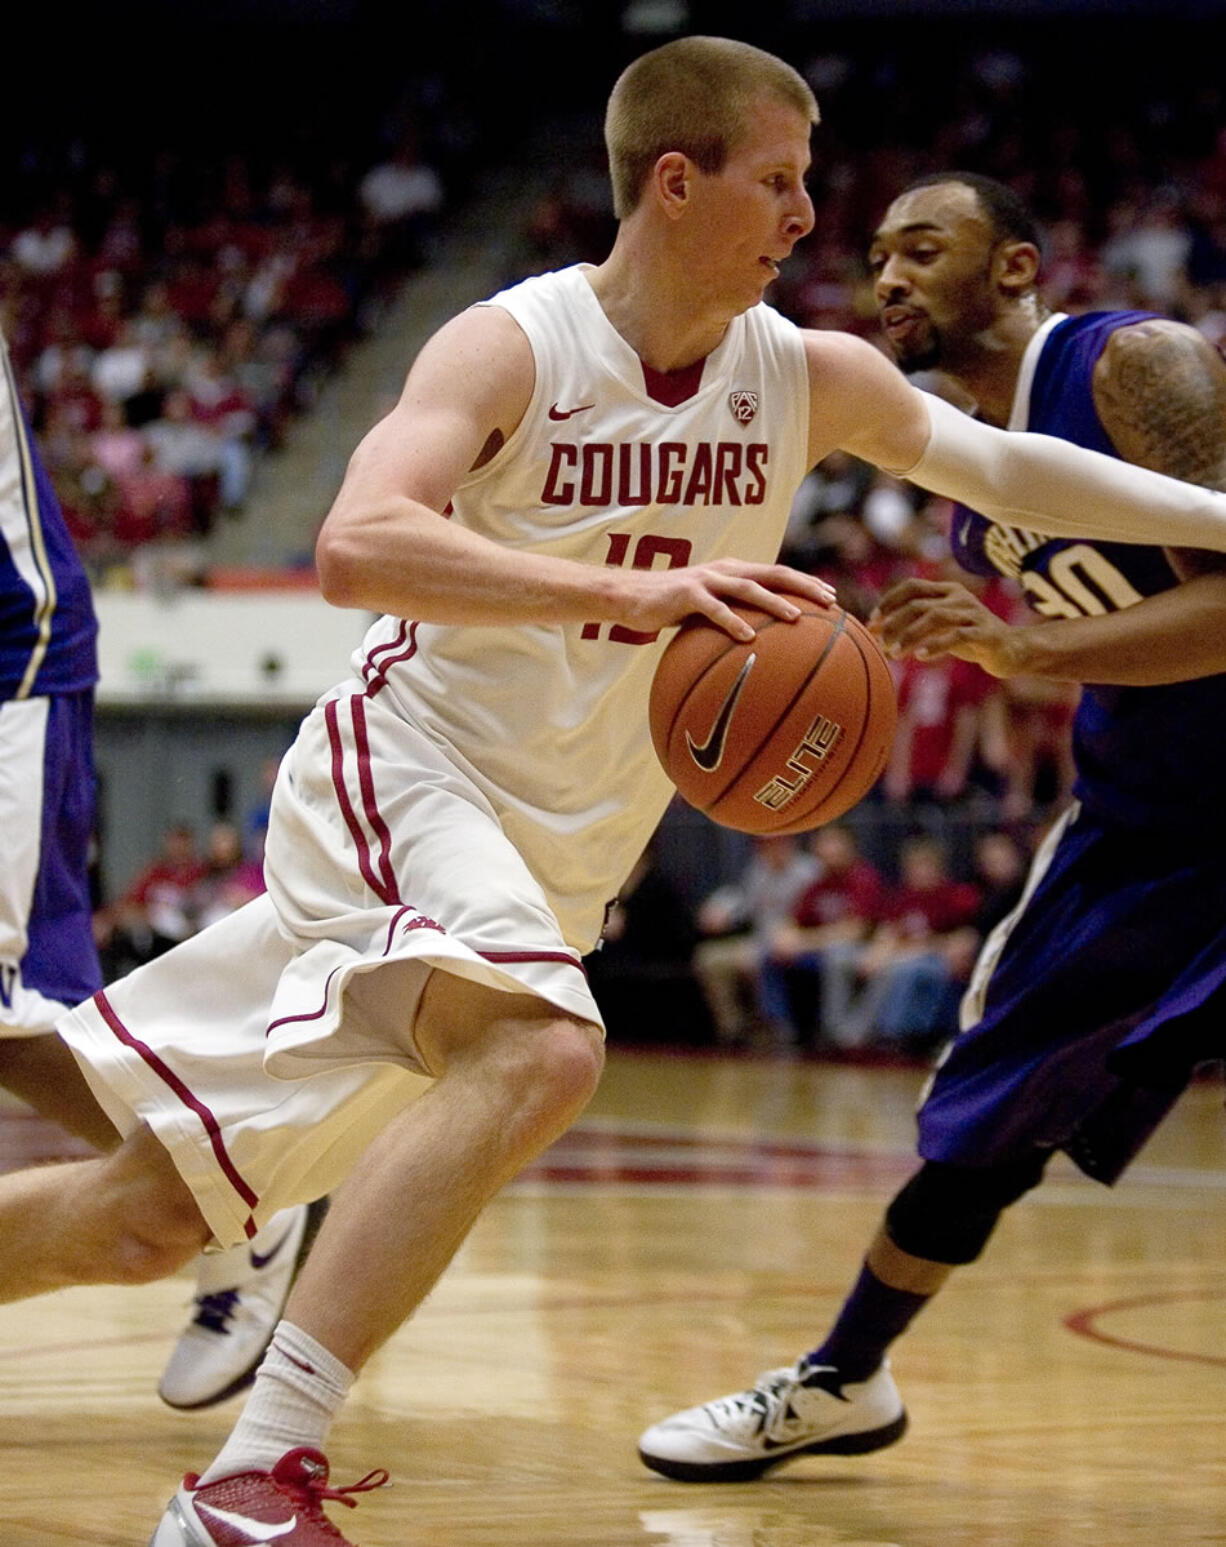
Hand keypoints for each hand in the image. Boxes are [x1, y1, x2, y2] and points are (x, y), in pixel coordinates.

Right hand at [617, 559, 835, 641]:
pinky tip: (748, 638)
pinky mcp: (686, 594)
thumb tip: (759, 644)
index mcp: (734, 572)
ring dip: (774, 602)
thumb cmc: (670, 607)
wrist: (630, 596)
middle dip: (804, 586)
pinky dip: (733, 622)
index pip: (778, 573)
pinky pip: (714, 609)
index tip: (832, 597)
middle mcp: (725, 571)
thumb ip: (731, 616)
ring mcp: (706, 580)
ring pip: (748, 588)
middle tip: (829, 602)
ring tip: (796, 618)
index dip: (806, 583)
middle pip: (773, 574)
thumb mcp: (706, 610)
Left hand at [869, 577, 1023, 676]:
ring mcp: (973, 613)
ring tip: (894, 653)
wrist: (1010, 650)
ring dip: (909, 635)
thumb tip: (877, 635)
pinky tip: (919, 657)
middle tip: (880, 643)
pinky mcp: (984, 633)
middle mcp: (959, 597)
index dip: (889, 601)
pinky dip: (935, 646)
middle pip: (919, 604)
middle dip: (895, 623)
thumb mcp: (941, 629)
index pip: (912, 586)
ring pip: (934, 618)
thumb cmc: (969, 639)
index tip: (872, 622)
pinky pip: (956, 636)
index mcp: (947, 590)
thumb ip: (915, 627)